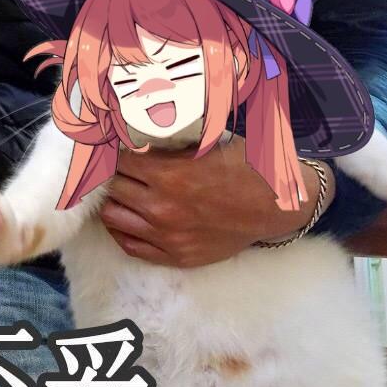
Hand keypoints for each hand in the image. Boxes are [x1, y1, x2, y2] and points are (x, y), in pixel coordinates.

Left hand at [99, 136, 325, 267]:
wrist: (277, 207)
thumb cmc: (245, 167)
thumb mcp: (207, 143)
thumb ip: (169, 141)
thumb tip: (134, 130)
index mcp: (169, 174)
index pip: (117, 161)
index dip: (111, 151)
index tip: (109, 146)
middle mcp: (161, 207)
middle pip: (111, 188)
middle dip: (109, 174)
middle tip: (111, 167)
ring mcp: (166, 236)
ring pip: (113, 217)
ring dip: (112, 200)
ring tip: (117, 190)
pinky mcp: (174, 256)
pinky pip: (129, 245)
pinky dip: (120, 229)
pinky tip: (124, 216)